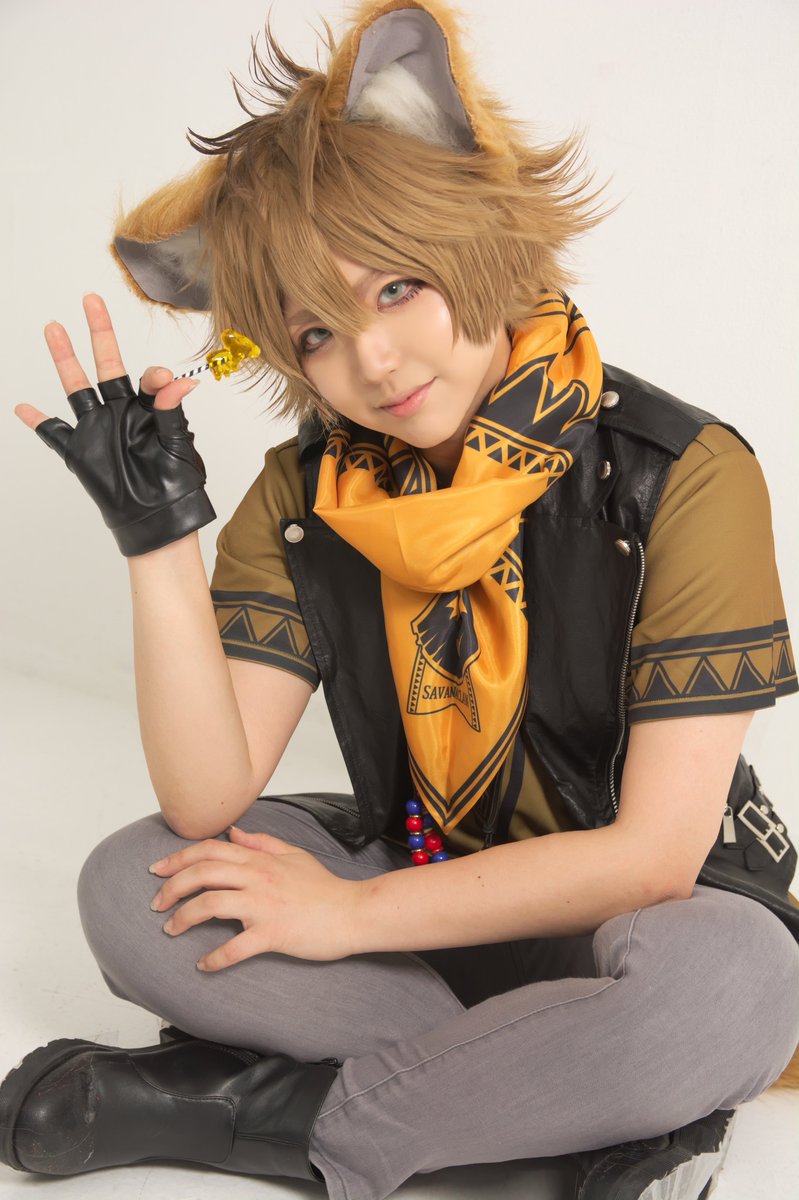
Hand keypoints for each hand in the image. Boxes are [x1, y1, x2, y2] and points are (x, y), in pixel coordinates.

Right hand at [15, 294, 214, 556]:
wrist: (157, 520)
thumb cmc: (175, 484)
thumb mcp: (178, 445)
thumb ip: (171, 411)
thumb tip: (178, 380)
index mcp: (149, 410)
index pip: (147, 379)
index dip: (153, 377)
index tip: (156, 380)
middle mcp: (122, 413)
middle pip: (106, 364)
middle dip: (99, 332)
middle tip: (91, 299)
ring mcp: (99, 429)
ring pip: (76, 388)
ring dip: (65, 359)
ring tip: (54, 328)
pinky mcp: (80, 452)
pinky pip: (53, 433)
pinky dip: (37, 421)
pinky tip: (23, 407)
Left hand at [149, 825, 365, 968]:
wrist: (352, 912)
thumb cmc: (323, 887)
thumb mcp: (293, 855)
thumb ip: (262, 842)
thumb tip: (235, 832)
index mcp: (260, 859)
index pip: (210, 850)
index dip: (179, 858)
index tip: (158, 870)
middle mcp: (257, 878)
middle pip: (202, 874)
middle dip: (172, 887)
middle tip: (156, 903)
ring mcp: (264, 905)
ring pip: (210, 905)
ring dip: (183, 918)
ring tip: (171, 929)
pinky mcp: (273, 933)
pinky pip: (235, 947)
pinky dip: (215, 958)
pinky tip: (203, 965)